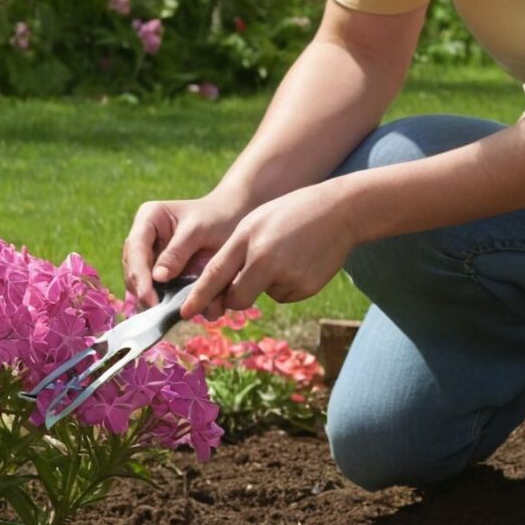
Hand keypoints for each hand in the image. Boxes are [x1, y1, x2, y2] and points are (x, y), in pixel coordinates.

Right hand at [122, 193, 244, 307]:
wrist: (233, 221)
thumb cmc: (217, 217)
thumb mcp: (199, 229)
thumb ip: (177, 252)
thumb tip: (158, 278)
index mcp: (148, 219)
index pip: (135, 248)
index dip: (139, 275)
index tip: (148, 297)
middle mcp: (144, 239)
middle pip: (133, 269)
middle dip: (142, 290)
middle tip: (156, 310)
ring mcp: (151, 258)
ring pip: (141, 284)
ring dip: (151, 299)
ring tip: (164, 313)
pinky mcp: (162, 275)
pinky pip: (157, 292)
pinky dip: (164, 303)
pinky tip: (173, 312)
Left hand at [179, 182, 357, 318]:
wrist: (339, 210)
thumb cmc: (288, 214)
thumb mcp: (253, 224)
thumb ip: (234, 254)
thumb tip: (221, 290)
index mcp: (246, 240)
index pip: (214, 275)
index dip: (198, 297)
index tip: (184, 313)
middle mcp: (264, 261)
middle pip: (236, 299)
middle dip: (233, 298)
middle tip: (245, 279)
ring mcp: (286, 276)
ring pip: (261, 296)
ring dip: (265, 284)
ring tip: (284, 254)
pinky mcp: (305, 288)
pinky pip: (283, 295)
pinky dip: (286, 284)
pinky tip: (299, 262)